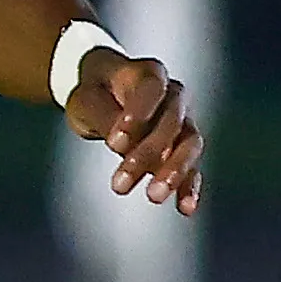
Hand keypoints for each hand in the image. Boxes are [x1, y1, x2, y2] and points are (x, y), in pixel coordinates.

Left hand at [68, 51, 202, 213]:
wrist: (105, 93)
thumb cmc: (94, 93)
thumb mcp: (87, 99)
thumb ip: (104, 115)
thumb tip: (122, 145)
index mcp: (150, 74)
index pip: (151, 90)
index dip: (137, 114)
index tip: (116, 142)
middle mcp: (175, 96)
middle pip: (171, 123)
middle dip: (148, 153)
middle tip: (119, 184)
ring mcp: (184, 121)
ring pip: (188, 145)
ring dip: (173, 172)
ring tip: (154, 197)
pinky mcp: (184, 148)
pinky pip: (193, 167)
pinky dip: (189, 186)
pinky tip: (185, 208)